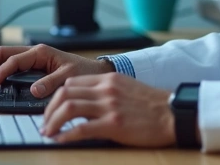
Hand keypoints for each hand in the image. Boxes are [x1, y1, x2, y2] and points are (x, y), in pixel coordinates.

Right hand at [0, 44, 112, 96]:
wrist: (96, 72)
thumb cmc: (85, 71)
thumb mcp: (69, 76)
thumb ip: (51, 82)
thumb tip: (34, 90)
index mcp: (41, 52)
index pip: (13, 60)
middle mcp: (35, 53)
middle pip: (4, 54)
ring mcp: (35, 59)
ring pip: (8, 59)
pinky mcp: (36, 66)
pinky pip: (15, 66)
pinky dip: (4, 72)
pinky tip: (0, 81)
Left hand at [39, 72, 177, 147]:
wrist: (173, 114)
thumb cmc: (153, 105)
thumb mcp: (127, 89)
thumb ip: (106, 91)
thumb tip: (85, 103)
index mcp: (109, 78)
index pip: (71, 82)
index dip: (56, 97)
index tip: (51, 110)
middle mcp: (106, 89)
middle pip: (64, 93)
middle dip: (49, 109)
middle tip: (45, 123)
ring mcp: (109, 106)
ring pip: (68, 108)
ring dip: (52, 121)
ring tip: (48, 132)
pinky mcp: (113, 124)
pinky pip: (80, 128)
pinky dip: (65, 135)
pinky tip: (60, 140)